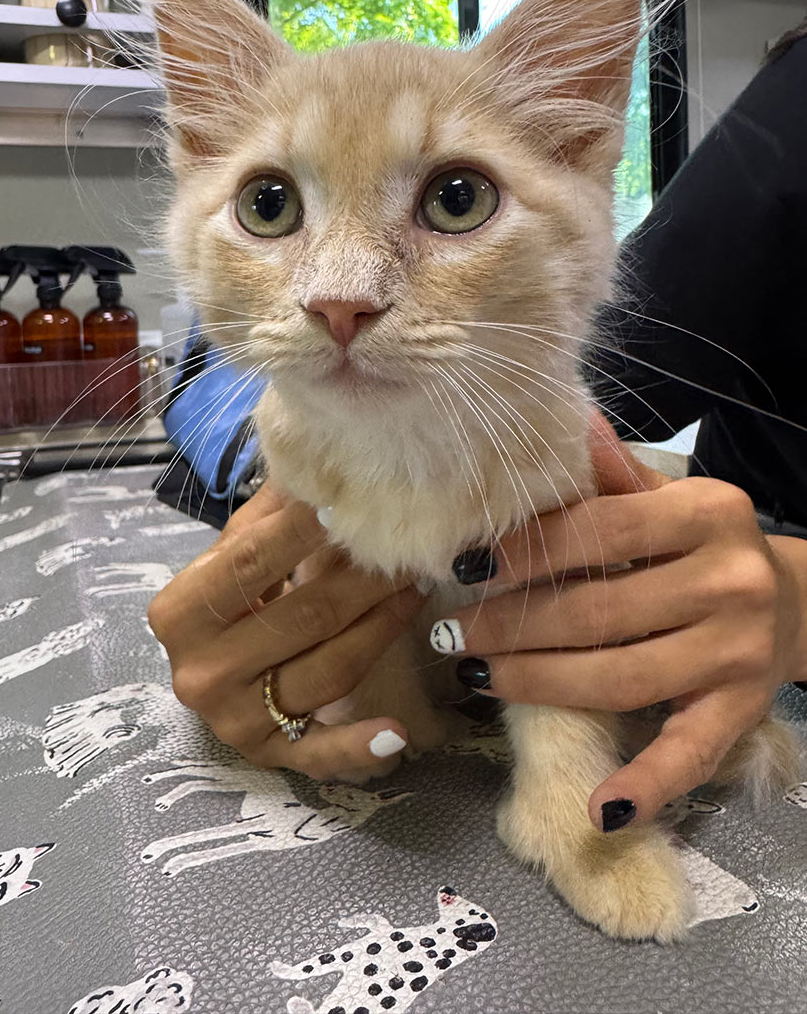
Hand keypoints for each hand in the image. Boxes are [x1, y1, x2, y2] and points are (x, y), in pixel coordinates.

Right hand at [148, 484, 420, 779]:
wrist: (212, 669)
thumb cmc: (230, 598)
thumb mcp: (236, 550)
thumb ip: (272, 511)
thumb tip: (318, 455)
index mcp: (180, 613)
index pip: (250, 563)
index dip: (304, 530)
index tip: (352, 500)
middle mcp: (200, 674)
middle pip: (303, 616)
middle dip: (366, 575)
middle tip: (410, 541)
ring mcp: (236, 721)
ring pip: (328, 671)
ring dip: (384, 626)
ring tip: (418, 586)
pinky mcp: (270, 756)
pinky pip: (320, 754)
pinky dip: (359, 746)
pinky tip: (396, 734)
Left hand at [431, 411, 806, 826]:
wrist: (794, 601)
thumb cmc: (704, 546)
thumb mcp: (669, 501)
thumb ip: (614, 474)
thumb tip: (568, 418)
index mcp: (704, 515)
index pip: (598, 532)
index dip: (525, 552)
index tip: (464, 566)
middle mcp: (727, 581)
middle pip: (598, 611)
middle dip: (513, 625)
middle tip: (453, 633)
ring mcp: (736, 652)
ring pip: (620, 677)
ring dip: (538, 684)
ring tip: (478, 676)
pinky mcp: (741, 711)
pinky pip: (689, 754)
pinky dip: (646, 786)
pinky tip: (598, 807)